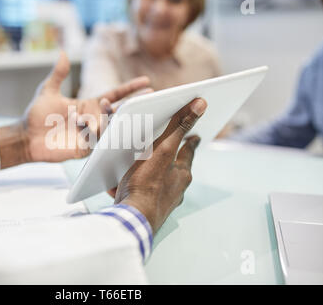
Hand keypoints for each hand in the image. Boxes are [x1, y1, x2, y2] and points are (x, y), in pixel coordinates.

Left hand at [0, 52, 150, 167]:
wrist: (26, 137)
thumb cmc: (37, 115)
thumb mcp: (48, 91)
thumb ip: (58, 74)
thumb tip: (62, 53)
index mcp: (89, 105)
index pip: (115, 96)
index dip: (130, 89)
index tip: (146, 82)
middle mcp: (94, 119)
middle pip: (119, 111)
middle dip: (134, 104)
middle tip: (146, 96)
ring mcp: (91, 134)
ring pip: (109, 125)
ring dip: (108, 116)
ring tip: (102, 106)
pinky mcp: (85, 148)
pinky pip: (97, 139)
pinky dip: (94, 130)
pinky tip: (86, 122)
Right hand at [108, 98, 206, 233]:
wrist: (132, 219)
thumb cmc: (147, 184)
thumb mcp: (162, 150)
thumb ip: (179, 127)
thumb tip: (202, 104)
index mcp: (181, 173)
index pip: (189, 150)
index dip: (191, 139)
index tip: (196, 134)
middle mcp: (176, 188)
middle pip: (175, 167)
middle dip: (171, 157)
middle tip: (169, 148)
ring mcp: (162, 201)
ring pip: (158, 182)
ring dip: (151, 173)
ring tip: (141, 165)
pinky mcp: (146, 209)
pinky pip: (140, 194)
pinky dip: (133, 188)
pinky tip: (120, 186)